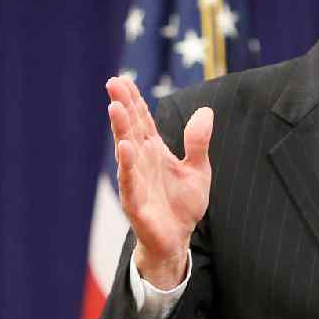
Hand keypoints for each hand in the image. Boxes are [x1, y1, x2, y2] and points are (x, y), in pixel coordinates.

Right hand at [106, 76, 212, 288]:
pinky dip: (127, 165)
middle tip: (113, 82)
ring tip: (115, 107)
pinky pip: (130, 181)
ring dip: (120, 129)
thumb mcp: (198, 169)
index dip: (134, 100)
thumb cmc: (183, 204)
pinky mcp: (136, 203)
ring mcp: (136, 181)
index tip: (123, 79)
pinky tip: (125, 147)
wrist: (178, 240)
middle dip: (123, 106)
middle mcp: (141, 162)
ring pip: (125, 150)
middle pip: (131, 128)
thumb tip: (205, 111)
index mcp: (154, 151)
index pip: (142, 120)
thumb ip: (198, 142)